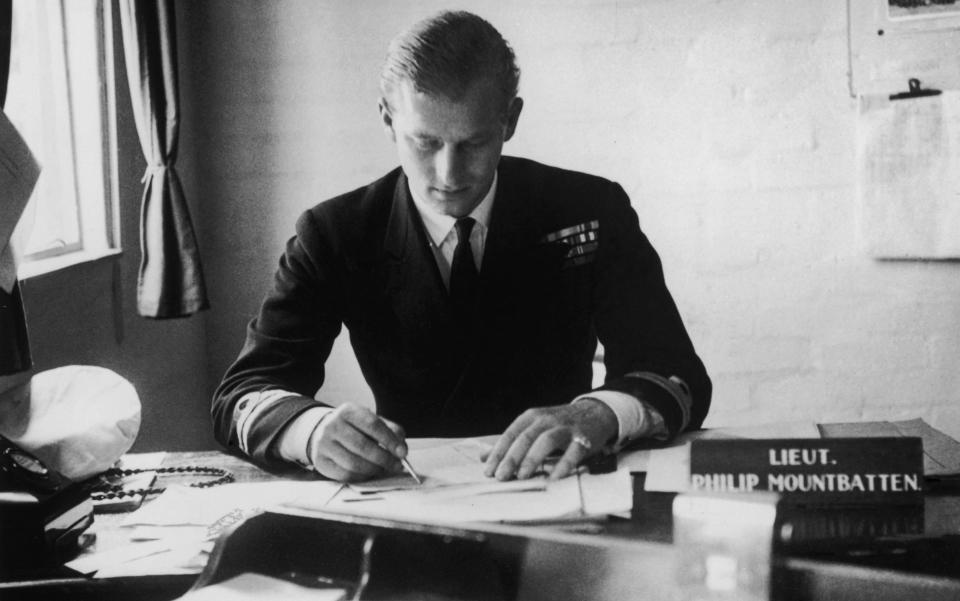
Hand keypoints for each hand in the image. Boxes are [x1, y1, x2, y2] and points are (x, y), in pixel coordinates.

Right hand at [306, 404, 407, 481]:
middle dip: (384, 459)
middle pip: (362, 446)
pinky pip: (344, 475)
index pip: (372, 424)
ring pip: (353, 463)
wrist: (323, 431)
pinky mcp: (320, 461)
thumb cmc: (353, 428)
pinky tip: (369, 473)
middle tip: (396, 465)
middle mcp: (332, 425)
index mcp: (348, 411)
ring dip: (374, 470)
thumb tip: (402, 449)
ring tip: (383, 469)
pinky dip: (361, 477)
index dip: (390, 440)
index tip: (403, 452)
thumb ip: (390, 430)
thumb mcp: (371, 421)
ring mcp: (323, 444)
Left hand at [483, 399, 617, 480]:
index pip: (511, 434)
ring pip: (546, 441)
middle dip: (511, 458)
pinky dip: (564, 464)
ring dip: (533, 458)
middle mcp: (547, 420)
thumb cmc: (558, 424)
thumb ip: (510, 443)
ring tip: (522, 476)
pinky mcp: (584, 438)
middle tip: (500, 476)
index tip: (488, 470)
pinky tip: (554, 478)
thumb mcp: (533, 428)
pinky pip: (573, 452)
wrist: (595, 412)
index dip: (498, 452)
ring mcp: (566, 428)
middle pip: (526, 437)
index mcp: (532, 417)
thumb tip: (483, 458)